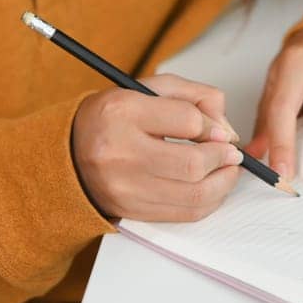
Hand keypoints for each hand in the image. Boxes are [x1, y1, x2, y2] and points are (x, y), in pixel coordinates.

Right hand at [69, 73, 244, 221]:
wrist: (71, 152)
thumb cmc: (114, 118)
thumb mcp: (150, 88)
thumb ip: (194, 97)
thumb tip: (225, 129)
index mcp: (122, 111)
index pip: (187, 120)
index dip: (214, 126)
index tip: (221, 131)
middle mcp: (119, 152)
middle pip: (192, 164)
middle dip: (223, 158)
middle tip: (231, 153)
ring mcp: (123, 187)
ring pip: (193, 195)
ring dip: (222, 183)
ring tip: (227, 169)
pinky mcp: (130, 211)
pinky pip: (183, 214)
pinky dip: (207, 202)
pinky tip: (211, 187)